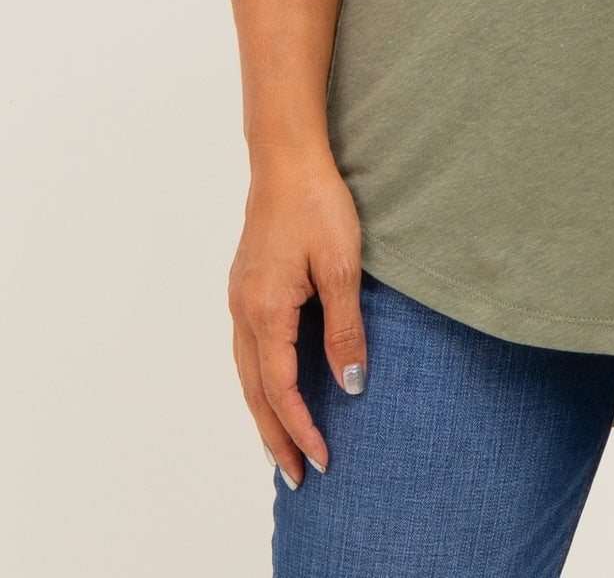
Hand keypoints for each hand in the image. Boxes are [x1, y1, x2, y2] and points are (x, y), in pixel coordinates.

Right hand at [227, 145, 369, 488]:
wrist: (287, 159)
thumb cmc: (317, 205)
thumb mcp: (342, 268)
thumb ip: (344, 329)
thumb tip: (349, 386)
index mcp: (266, 311)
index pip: (280, 389)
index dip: (302, 428)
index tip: (323, 459)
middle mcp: (243, 311)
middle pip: (255, 392)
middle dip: (275, 437)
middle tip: (297, 476)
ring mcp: (239, 299)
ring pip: (246, 373)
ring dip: (264, 413)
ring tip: (283, 445)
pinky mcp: (245, 287)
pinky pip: (247, 350)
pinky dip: (259, 381)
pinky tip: (273, 387)